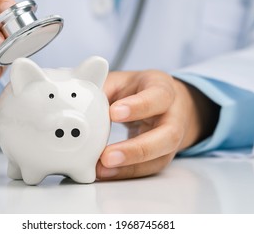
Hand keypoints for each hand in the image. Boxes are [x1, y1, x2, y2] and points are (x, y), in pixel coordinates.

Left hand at [96, 70, 218, 179]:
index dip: (138, 106)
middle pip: (168, 135)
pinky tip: (106, 174)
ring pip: (159, 158)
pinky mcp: (162, 157)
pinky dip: (126, 173)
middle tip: (107, 156)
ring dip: (129, 167)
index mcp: (163, 89)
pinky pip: (147, 169)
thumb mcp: (123, 80)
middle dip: (137, 149)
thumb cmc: (139, 90)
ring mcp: (170, 140)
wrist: (164, 104)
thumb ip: (104, 88)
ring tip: (102, 170)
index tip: (114, 113)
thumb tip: (80, 104)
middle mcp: (173, 116)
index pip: (158, 96)